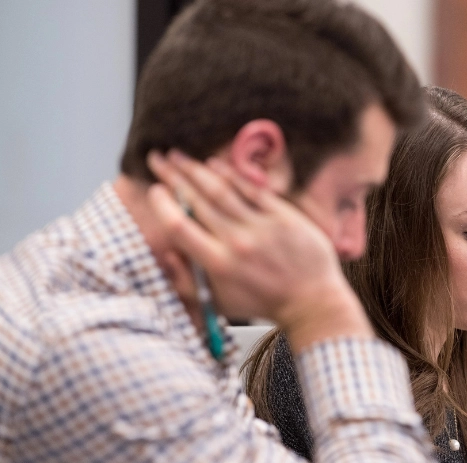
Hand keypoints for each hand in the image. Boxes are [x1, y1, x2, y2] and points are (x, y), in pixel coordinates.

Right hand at [146, 150, 371, 347]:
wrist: (311, 300)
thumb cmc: (262, 302)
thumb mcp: (218, 302)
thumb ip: (187, 282)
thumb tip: (165, 252)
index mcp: (217, 264)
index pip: (179, 226)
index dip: (163, 205)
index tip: (155, 190)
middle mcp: (237, 243)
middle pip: (197, 200)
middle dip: (172, 176)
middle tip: (157, 159)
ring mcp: (262, 227)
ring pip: (221, 190)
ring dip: (195, 169)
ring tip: (178, 155)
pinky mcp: (284, 216)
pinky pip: (252, 190)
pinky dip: (231, 174)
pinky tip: (214, 164)